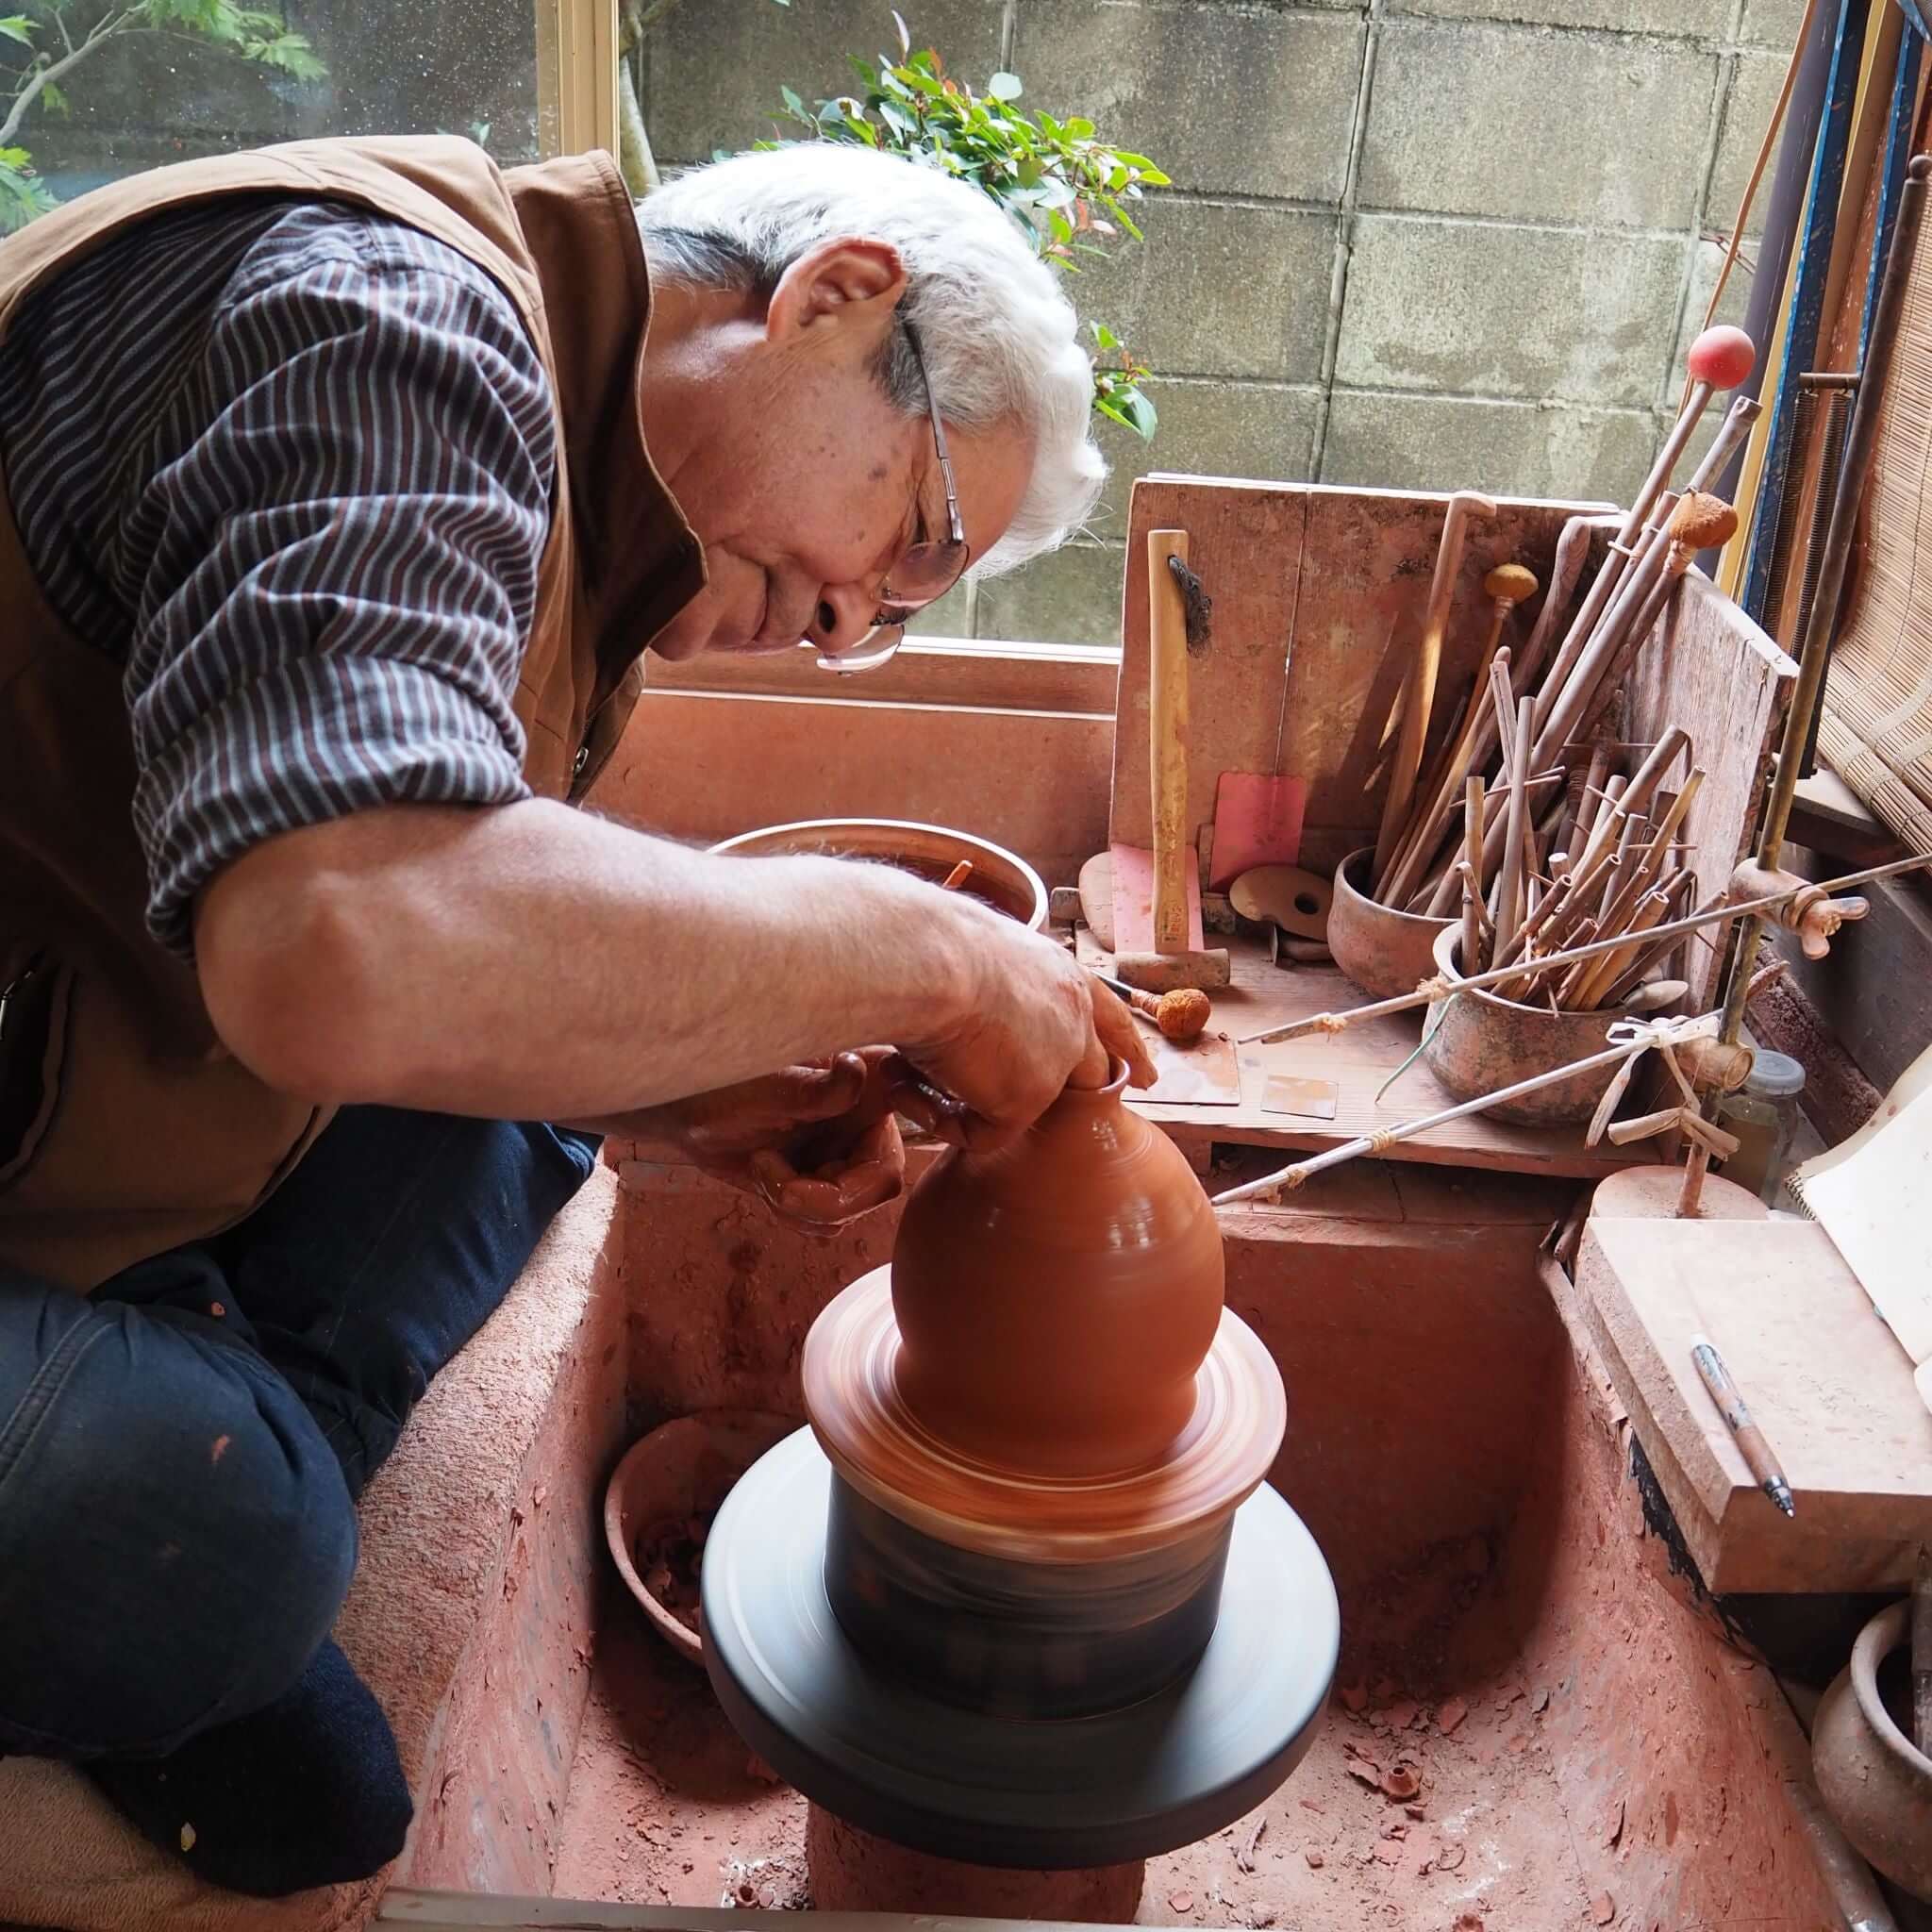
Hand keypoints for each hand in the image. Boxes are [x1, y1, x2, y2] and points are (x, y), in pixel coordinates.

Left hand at [647, 1050, 908, 1232]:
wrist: (685, 1113)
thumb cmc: (722, 1085)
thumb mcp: (766, 1087)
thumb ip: (813, 1089)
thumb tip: (854, 1073)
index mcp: (869, 1080)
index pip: (922, 1106)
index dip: (936, 1120)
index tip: (928, 1130)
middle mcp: (868, 1119)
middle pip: (881, 1185)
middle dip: (823, 1198)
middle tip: (776, 1182)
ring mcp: (848, 1155)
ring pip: (848, 1212)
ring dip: (796, 1204)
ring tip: (763, 1168)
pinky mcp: (827, 1183)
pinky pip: (826, 1224)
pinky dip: (790, 1212)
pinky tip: (766, 1178)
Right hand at [895, 898, 1158, 1148]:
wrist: (928, 959)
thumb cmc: (930, 944)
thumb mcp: (970, 955)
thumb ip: (979, 989)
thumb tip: (950, 1010)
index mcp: (1056, 974)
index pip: (1105, 1012)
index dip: (1123, 1041)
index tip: (1146, 1069)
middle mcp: (1069, 1017)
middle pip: (1099, 1064)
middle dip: (1114, 1084)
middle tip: (1134, 1098)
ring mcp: (1054, 1063)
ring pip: (1035, 1103)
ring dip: (980, 1102)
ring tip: (921, 1084)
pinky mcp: (1025, 1101)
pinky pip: (982, 1132)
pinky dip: (940, 1117)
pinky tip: (910, 1089)